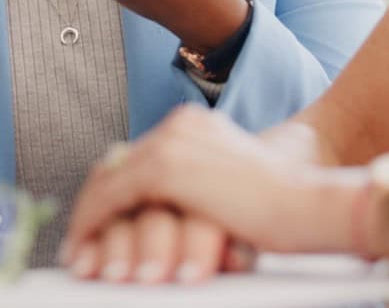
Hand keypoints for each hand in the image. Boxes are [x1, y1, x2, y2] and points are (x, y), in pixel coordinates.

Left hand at [61, 107, 360, 281]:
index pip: (135, 158)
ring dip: (89, 227)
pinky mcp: (167, 168)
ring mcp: (171, 143)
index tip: (95, 227)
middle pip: (114, 167)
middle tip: (76, 248)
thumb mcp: (227, 195)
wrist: (312, 205)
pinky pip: (110, 200)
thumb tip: (157, 220)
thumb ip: (193, 195)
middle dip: (92, 212)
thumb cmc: (284, 210)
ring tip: (81, 261)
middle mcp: (178, 126)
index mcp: (194, 127)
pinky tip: (88, 255)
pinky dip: (93, 229)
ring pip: (108, 185)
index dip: (110, 195)